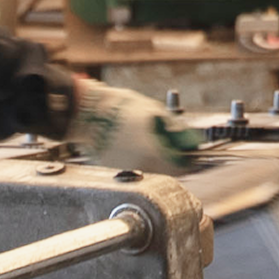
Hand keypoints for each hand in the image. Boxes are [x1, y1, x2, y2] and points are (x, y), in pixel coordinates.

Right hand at [69, 80, 204, 174]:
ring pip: (150, 170)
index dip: (190, 159)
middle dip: (173, 159)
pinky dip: (139, 158)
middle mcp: (139, 167)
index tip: (194, 153)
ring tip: (153, 140)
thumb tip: (190, 138)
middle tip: (174, 145)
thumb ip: (174, 128)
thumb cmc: (117, 107)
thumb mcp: (154, 111)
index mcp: (152, 154)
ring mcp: (124, 170)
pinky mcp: (112, 168)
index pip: (181, 168)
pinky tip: (135, 143)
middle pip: (166, 171)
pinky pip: (133, 167)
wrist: (85, 110)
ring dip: (157, 159)